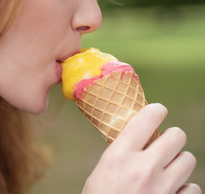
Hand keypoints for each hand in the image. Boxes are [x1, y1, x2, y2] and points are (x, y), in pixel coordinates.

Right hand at [82, 103, 201, 193]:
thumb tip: (141, 137)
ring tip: (167, 170)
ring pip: (189, 160)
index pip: (148, 117)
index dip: (156, 111)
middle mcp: (144, 168)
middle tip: (163, 145)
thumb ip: (122, 152)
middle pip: (177, 136)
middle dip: (172, 138)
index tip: (158, 112)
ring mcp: (163, 188)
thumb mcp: (102, 171)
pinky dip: (184, 189)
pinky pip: (193, 189)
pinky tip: (171, 193)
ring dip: (179, 163)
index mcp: (120, 155)